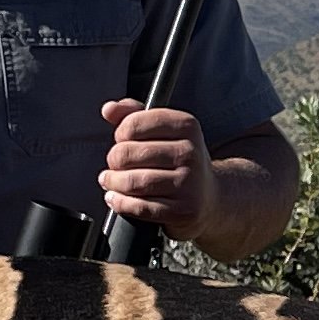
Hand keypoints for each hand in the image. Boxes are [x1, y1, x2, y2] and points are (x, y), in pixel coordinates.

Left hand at [98, 101, 215, 240]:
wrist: (208, 196)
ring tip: (111, 181)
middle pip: (127, 154)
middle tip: (115, 165)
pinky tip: (116, 198)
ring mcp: (188, 183)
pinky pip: (140, 207)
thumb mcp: (163, 131)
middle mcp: (190, 152)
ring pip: (132, 182)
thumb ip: (134, 115)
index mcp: (186, 126)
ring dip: (113, 183)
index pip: (134, 124)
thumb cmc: (179, 161)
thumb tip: (109, 109)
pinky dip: (120, 203)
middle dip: (113, 161)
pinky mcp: (183, 210)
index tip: (122, 141)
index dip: (120, 134)